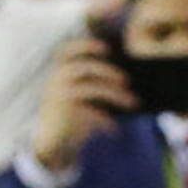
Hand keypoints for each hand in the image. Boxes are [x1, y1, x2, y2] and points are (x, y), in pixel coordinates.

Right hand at [31, 45, 133, 172]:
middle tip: (127, 81)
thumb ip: (94, 79)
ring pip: (93, 89)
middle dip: (109, 71)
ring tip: (134, 103)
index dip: (86, 45)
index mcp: (59, 72)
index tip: (107, 48)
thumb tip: (126, 73)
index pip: (66, 50)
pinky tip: (114, 129)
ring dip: (117, 96)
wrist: (53, 142)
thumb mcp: (79, 92)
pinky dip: (106, 120)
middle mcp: (57, 81)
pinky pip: (91, 113)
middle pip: (86, 67)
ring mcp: (59, 97)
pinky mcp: (64, 114)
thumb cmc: (74, 112)